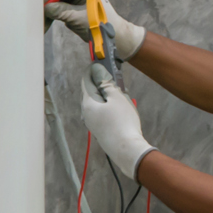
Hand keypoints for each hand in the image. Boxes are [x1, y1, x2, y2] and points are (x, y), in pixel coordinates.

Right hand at [44, 0, 147, 59]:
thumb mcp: (79, 18)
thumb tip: (45, 8)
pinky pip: (61, 6)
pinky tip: (49, 21)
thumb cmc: (102, 25)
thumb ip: (61, 11)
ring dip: (50, 9)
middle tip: (38, 14)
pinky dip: (55, 14)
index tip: (39, 7)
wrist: (116, 37)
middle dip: (47, 2)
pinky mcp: (77, 6)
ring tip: (43, 21)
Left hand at [80, 63, 155, 179]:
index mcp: (87, 103)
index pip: (86, 80)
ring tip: (121, 93)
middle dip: (101, 83)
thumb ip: (107, 83)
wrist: (127, 149)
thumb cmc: (122, 122)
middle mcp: (86, 113)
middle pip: (91, 92)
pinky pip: (102, 113)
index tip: (101, 62)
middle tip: (114, 77)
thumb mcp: (117, 98)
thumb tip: (98, 71)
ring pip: (97, 103)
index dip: (93, 70)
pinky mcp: (100, 130)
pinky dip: (110, 106)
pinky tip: (121, 108)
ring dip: (107, 96)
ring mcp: (92, 123)